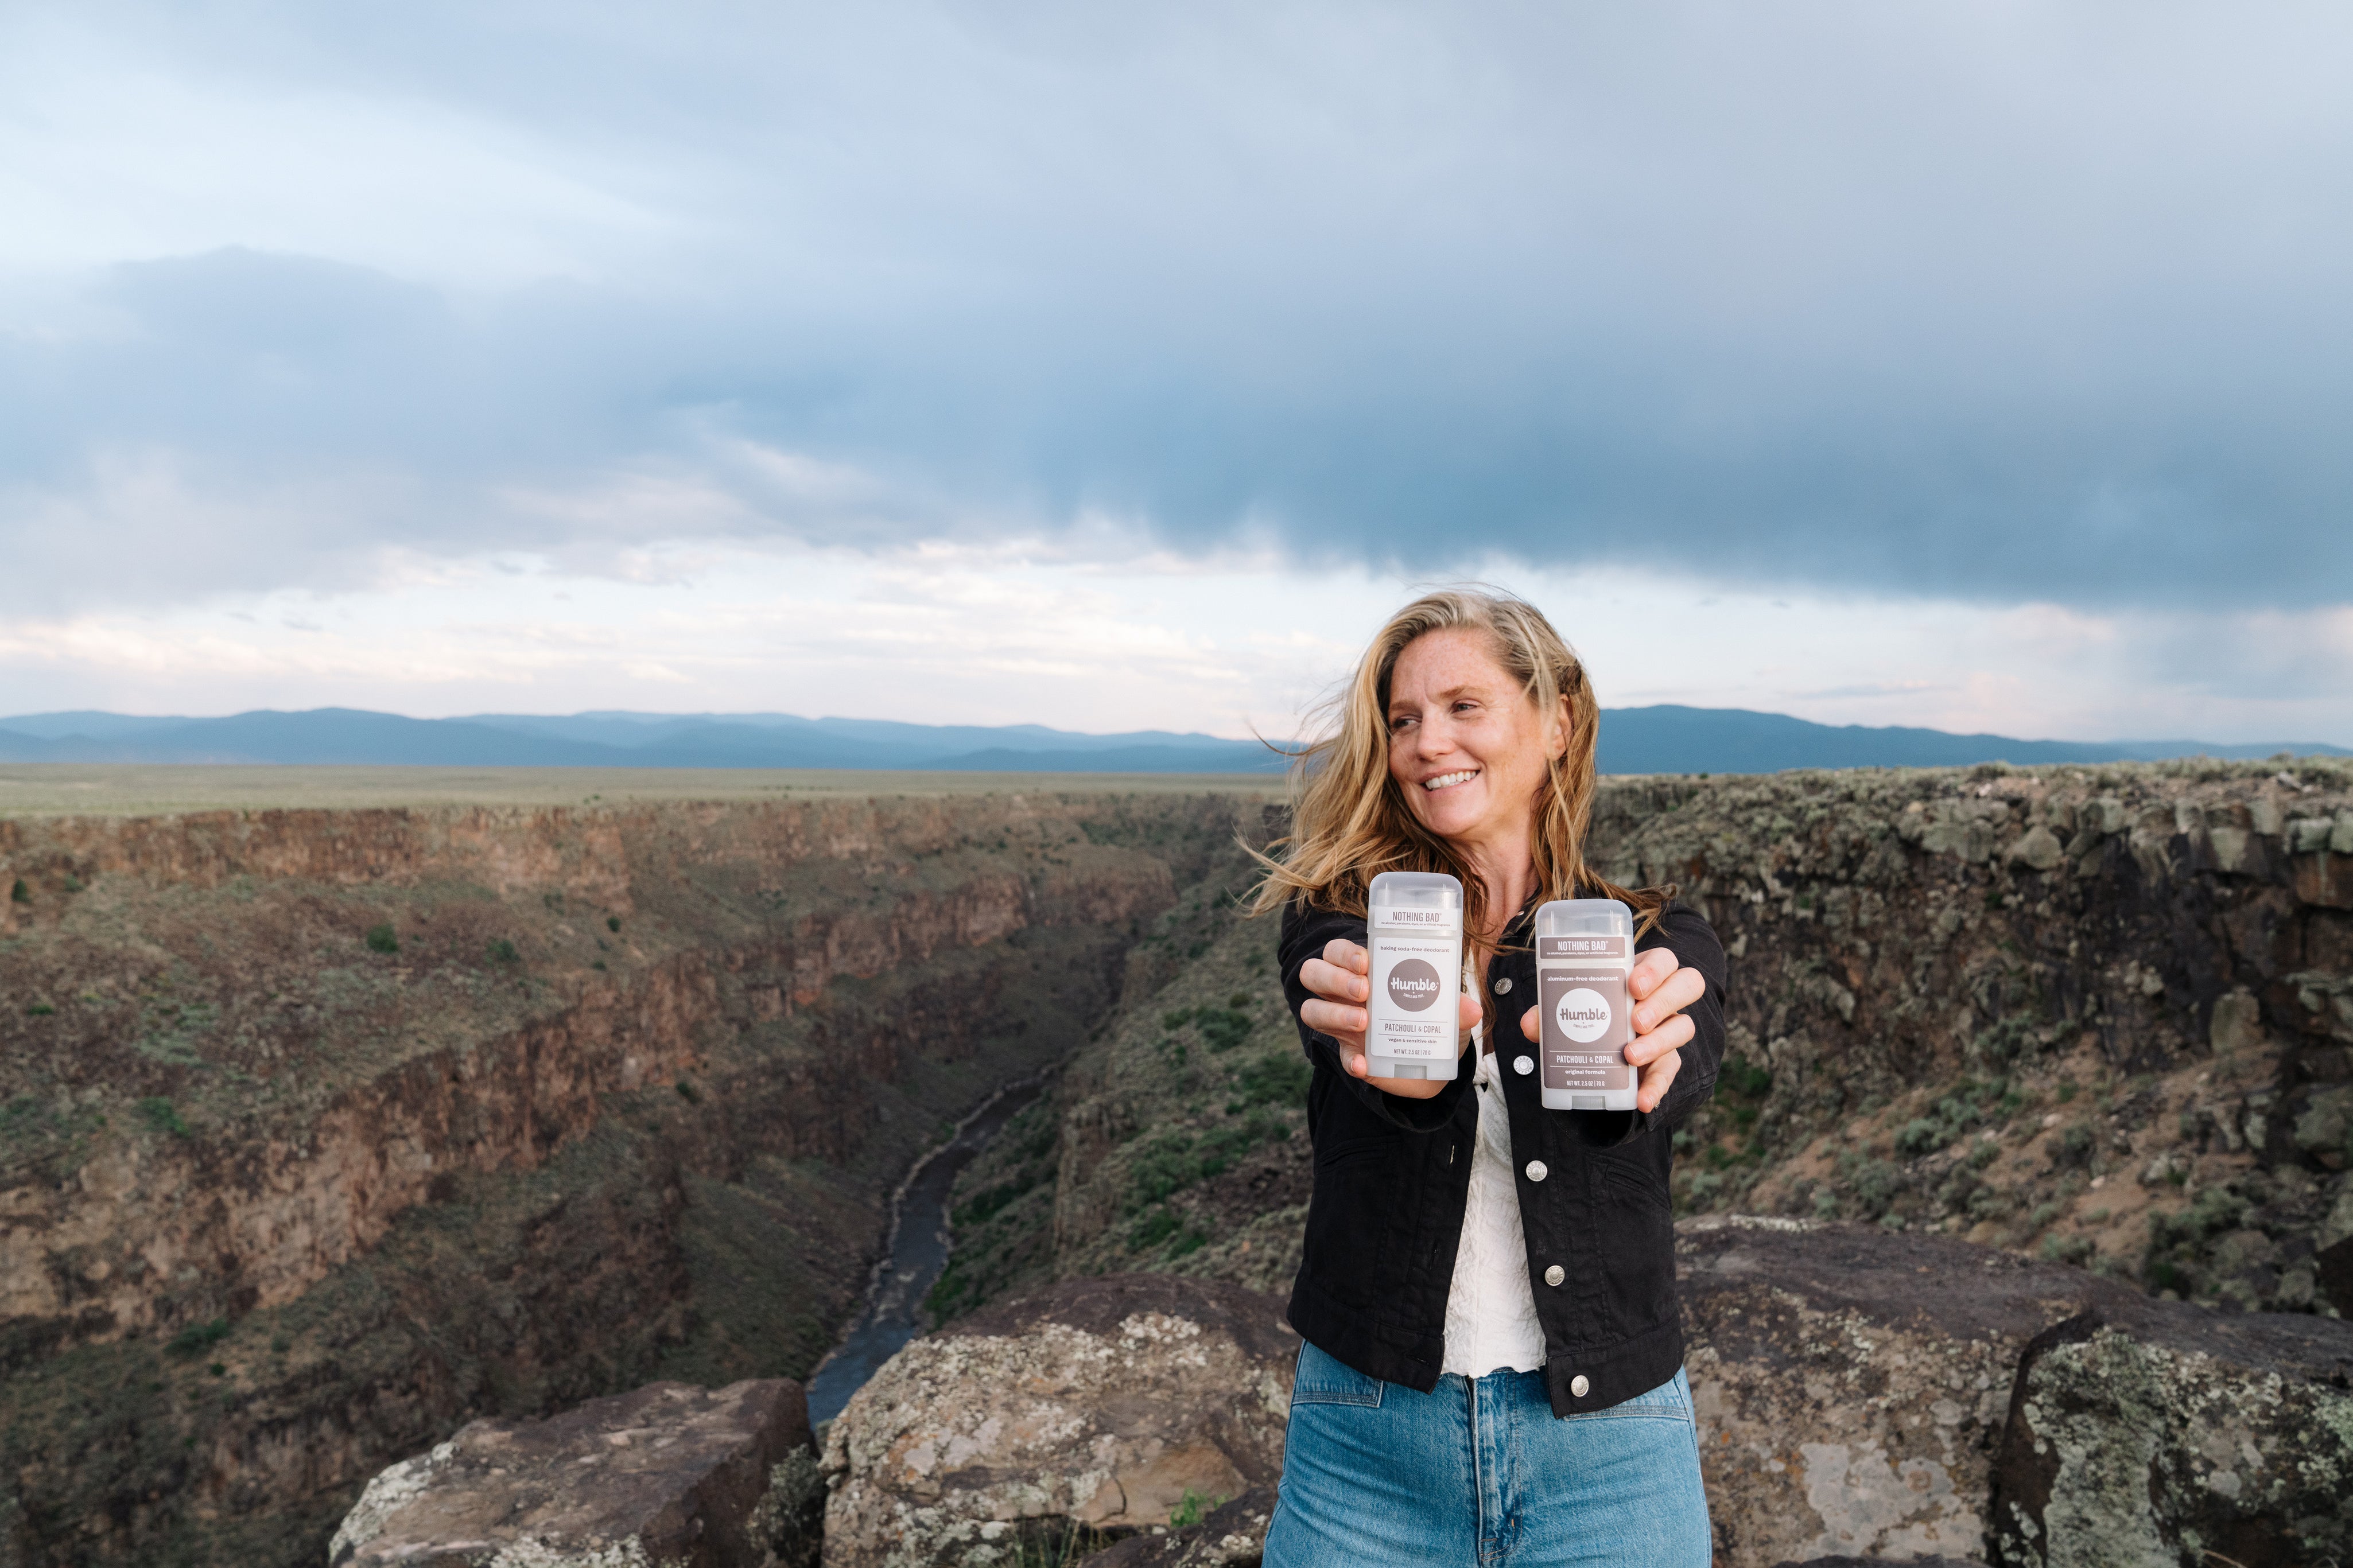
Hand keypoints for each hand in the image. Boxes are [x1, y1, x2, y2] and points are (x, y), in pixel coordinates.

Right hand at [1298, 938, 1480, 1098]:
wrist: (1433, 1062)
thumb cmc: (1433, 1019)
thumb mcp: (1447, 1009)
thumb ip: (1456, 1006)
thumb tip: (1471, 1009)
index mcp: (1364, 969)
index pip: (1336, 951)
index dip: (1343, 953)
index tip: (1365, 961)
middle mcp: (1344, 992)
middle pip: (1313, 973)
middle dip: (1334, 978)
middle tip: (1364, 989)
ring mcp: (1342, 1024)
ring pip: (1311, 1010)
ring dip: (1333, 1013)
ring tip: (1363, 1020)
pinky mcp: (1351, 1054)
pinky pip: (1339, 1056)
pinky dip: (1350, 1060)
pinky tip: (1364, 1064)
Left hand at [1521, 946, 1704, 1114]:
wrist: (1597, 1051)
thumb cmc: (1586, 1014)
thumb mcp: (1567, 1009)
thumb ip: (1549, 1013)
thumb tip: (1530, 1023)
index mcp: (1642, 973)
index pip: (1664, 960)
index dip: (1655, 969)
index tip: (1633, 984)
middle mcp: (1664, 997)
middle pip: (1688, 985)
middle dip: (1663, 1001)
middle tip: (1635, 1020)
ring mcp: (1669, 1028)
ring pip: (1684, 1026)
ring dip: (1659, 1041)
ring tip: (1630, 1055)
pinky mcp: (1667, 1060)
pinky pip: (1671, 1071)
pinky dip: (1658, 1087)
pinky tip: (1643, 1100)